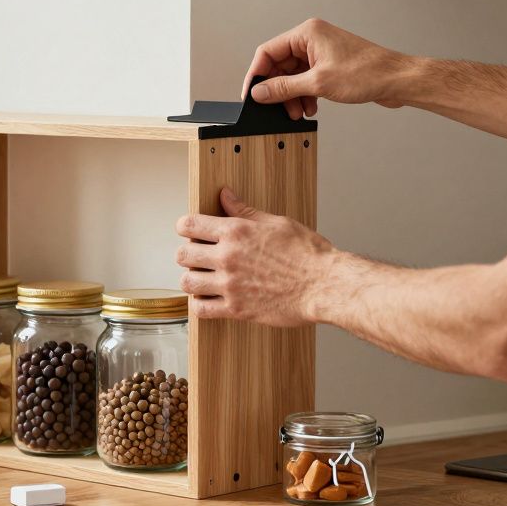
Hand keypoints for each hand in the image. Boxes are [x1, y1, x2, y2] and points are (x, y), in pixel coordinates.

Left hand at [175, 188, 334, 325]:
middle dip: (187, 254)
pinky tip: (209, 299)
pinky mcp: (236, 309)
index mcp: (235, 232)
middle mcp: (227, 257)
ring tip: (203, 278)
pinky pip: (201, 310)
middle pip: (182, 255)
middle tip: (198, 257)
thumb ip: (244, 210)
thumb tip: (225, 195)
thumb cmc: (307, 253)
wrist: (324, 284)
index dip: (186, 227)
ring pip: (187, 283)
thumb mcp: (276, 222)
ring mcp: (230, 285)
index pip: (188, 225)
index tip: (190, 231)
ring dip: (192, 279)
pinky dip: (200, 304)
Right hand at [244, 18, 414, 119]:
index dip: (257, 75)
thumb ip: (283, 88)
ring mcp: (321, 52)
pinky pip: (306, 80)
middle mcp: (312, 39)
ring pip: (292, 76)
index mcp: (307, 33)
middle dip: (279, 90)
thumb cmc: (367, 73)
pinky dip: (304, 95)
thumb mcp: (318, 83)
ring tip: (299, 111)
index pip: (268, 52)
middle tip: (280, 109)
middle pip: (279, 65)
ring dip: (292, 96)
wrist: (397, 80)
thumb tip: (259, 92)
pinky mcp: (329, 65)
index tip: (252, 95)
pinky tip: (310, 107)